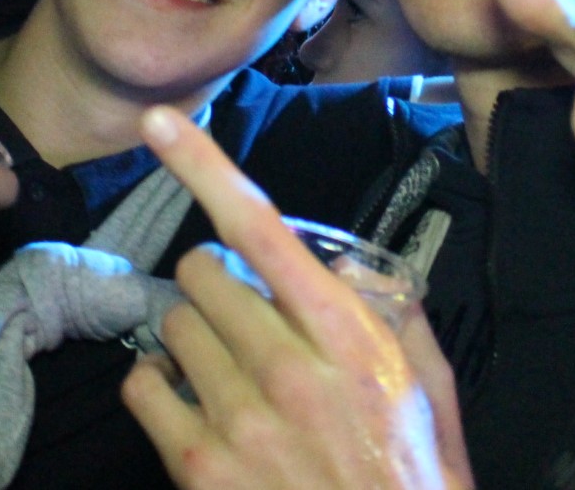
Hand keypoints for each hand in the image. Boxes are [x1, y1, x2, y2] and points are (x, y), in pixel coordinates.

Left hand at [121, 107, 470, 489]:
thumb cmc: (419, 475)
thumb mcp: (430, 385)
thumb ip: (389, 312)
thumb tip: (339, 265)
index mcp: (350, 337)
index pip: (263, 230)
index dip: (205, 166)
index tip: (161, 120)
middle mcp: (289, 367)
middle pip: (203, 271)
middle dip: (217, 281)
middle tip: (243, 315)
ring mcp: (240, 419)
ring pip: (173, 325)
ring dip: (193, 335)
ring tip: (231, 370)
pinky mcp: (199, 467)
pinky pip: (144, 387)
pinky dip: (161, 386)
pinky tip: (197, 405)